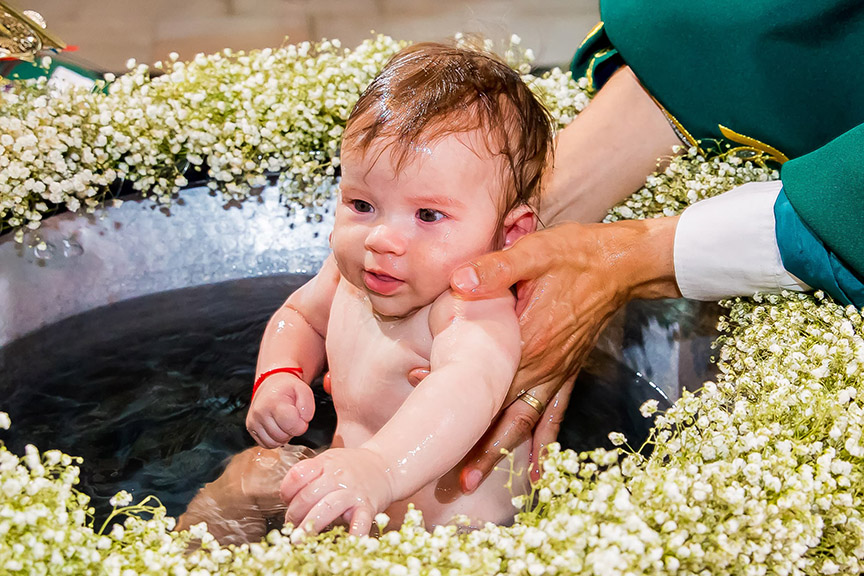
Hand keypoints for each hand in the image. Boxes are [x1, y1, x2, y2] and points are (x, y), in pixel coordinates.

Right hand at [246, 373, 314, 447]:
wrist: (270, 385)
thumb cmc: (286, 388)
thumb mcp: (303, 389)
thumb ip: (307, 405)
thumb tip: (304, 420)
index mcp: (274, 402)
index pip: (291, 426)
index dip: (301, 425)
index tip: (300, 418)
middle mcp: (260, 412)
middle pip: (282, 436)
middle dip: (291, 430)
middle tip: (291, 418)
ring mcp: (253, 421)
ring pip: (274, 443)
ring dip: (283, 436)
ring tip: (284, 422)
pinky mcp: (250, 428)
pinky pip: (266, 444)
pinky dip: (274, 439)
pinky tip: (277, 427)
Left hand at [280, 448, 393, 535]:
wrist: (385, 466)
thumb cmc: (352, 467)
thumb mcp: (329, 460)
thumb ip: (309, 475)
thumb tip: (288, 498)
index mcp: (325, 463)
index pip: (298, 475)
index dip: (287, 491)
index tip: (287, 501)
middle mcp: (337, 476)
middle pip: (308, 495)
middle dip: (295, 515)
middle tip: (292, 526)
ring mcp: (352, 491)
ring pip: (327, 507)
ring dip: (311, 524)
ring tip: (301, 537)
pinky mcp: (368, 506)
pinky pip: (360, 521)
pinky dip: (353, 533)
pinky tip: (346, 541)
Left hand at [450, 218, 679, 490]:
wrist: (622, 264)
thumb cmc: (576, 255)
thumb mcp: (534, 253)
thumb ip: (496, 269)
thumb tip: (459, 282)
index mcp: (528, 341)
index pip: (485, 379)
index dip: (455, 395)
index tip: (425, 408)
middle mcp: (542, 366)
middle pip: (501, 415)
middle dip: (475, 447)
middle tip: (448, 479)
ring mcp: (557, 373)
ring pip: (523, 424)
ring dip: (498, 453)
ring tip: (472, 482)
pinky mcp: (568, 372)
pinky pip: (553, 416)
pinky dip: (542, 444)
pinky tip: (536, 472)